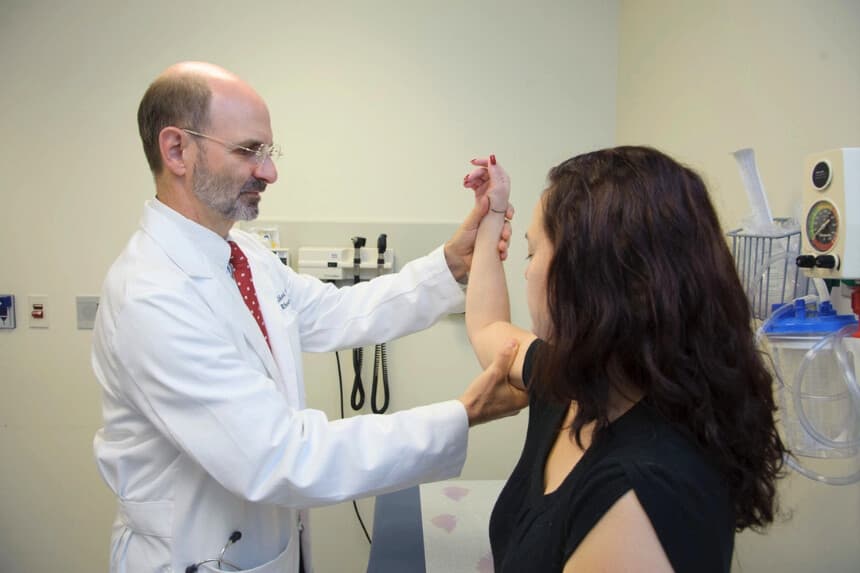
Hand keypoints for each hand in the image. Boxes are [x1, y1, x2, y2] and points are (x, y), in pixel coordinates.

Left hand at [444, 156, 514, 281]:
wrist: (457, 257)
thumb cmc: (461, 238)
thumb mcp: (470, 223)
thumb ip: (479, 211)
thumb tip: (486, 198)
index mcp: (488, 217)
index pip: (502, 210)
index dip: (508, 210)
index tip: (509, 214)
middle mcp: (493, 227)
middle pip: (507, 224)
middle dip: (508, 229)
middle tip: (504, 234)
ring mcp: (495, 238)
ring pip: (507, 237)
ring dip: (506, 241)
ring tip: (500, 246)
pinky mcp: (495, 250)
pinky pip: (504, 250)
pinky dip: (504, 252)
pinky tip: (501, 253)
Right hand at [458, 339, 527, 426]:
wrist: (465, 412)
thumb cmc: (480, 398)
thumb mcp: (494, 373)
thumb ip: (505, 357)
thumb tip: (513, 343)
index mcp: (522, 400)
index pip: (532, 381)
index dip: (529, 368)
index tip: (525, 359)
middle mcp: (518, 406)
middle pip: (523, 384)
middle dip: (518, 372)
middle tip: (514, 361)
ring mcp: (509, 407)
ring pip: (514, 388)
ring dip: (509, 379)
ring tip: (504, 369)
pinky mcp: (500, 407)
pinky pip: (506, 392)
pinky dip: (503, 385)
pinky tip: (497, 379)